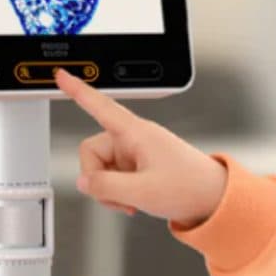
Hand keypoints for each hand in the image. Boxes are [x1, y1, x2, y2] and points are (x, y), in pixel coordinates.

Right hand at [54, 67, 227, 226]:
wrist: (214, 199)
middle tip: (118, 198)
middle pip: (92, 151)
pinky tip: (136, 200)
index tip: (61, 74)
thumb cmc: (190, 187)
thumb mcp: (142, 192)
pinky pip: (113, 177)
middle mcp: (134, 139)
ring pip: (101, 168)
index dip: (78, 90)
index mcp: (136, 133)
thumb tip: (84, 182)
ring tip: (132, 201)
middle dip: (98, 179)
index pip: (100, 105)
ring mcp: (136, 153)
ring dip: (110, 190)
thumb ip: (105, 187)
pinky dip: (118, 192)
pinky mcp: (139, 167)